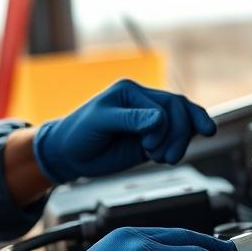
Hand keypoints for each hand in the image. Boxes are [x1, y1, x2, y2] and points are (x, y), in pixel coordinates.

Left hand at [32, 79, 216, 183]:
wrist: (69, 155)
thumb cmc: (79, 134)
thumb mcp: (100, 122)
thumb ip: (129, 119)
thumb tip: (159, 118)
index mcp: (130, 90)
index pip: (163, 105)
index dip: (164, 127)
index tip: (148, 147)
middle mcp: (142, 102)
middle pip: (178, 110)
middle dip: (178, 135)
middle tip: (166, 158)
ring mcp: (148, 120)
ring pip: (182, 122)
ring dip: (181, 142)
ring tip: (166, 160)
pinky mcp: (150, 138)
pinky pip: (176, 135)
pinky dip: (182, 144)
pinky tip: (172, 156)